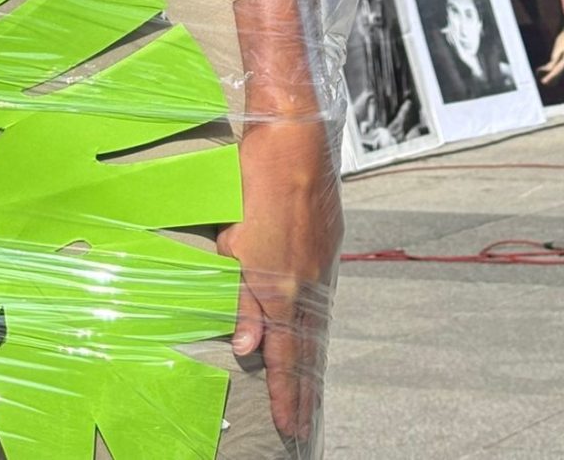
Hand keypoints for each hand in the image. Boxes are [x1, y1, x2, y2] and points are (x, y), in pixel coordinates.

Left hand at [218, 119, 341, 442]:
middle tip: (302, 423)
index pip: (285, 355)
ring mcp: (321, 261)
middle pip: (306, 347)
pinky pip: (319, 293)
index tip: (290, 425)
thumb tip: (247, 345)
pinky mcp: (327, 241)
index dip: (287, 394)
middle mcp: (307, 280)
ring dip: (308, 356)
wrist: (293, 137)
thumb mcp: (236, 242)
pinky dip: (313, 319)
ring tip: (306, 389)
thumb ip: (242, 298)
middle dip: (303, 389)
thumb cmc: (257, 182)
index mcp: (282, 284)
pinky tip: (309, 326)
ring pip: (314, 320)